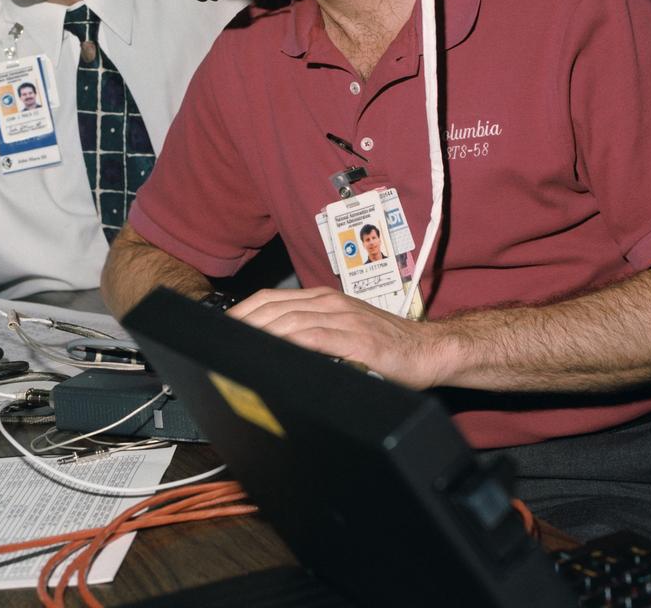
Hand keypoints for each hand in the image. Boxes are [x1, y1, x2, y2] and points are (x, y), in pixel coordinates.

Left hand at [227, 285, 449, 388]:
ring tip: (238, 348)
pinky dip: (290, 343)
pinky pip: (315, 337)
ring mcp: (344, 319)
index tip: (222, 328)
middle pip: (274, 308)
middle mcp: (330, 303)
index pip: (272, 298)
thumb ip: (314, 333)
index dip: (243, 312)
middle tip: (220, 341)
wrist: (429, 350)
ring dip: (260, 333)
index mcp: (324, 300)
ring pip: (289, 320)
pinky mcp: (358, 339)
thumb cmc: (388, 346)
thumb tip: (275, 347)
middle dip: (243, 323)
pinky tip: (274, 352)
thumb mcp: (345, 330)